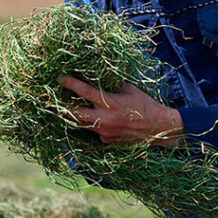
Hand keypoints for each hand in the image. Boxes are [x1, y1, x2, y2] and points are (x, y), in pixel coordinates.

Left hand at [59, 76, 183, 145]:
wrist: (158, 127)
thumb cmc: (145, 104)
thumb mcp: (129, 89)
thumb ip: (112, 85)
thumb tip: (99, 77)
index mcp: (108, 102)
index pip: (83, 91)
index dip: (70, 84)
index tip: (61, 78)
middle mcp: (103, 118)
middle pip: (73, 113)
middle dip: (63, 107)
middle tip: (58, 100)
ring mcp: (104, 132)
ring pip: (82, 124)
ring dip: (78, 116)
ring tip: (77, 108)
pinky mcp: (107, 140)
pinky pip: (95, 132)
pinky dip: (94, 125)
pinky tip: (101, 120)